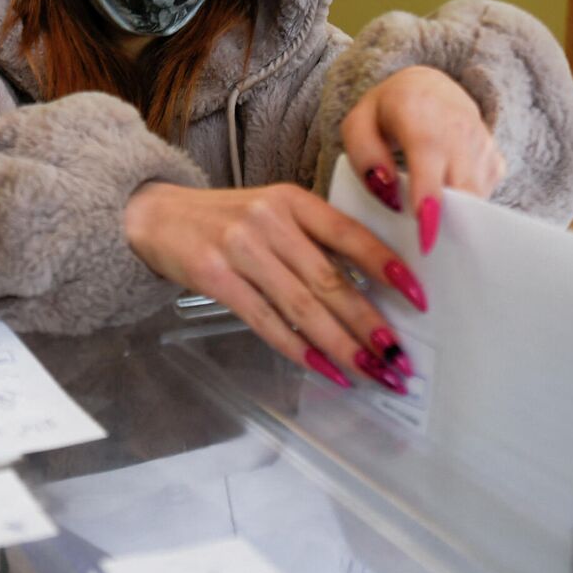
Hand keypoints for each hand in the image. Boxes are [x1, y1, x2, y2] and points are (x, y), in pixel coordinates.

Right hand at [124, 182, 420, 391]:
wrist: (153, 215)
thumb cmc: (222, 220)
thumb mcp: (271, 212)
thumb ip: (312, 239)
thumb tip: (367, 289)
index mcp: (292, 200)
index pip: (350, 234)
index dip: (387, 268)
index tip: (419, 299)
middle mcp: (269, 220)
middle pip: (330, 280)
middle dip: (370, 324)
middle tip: (399, 358)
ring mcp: (240, 248)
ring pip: (303, 306)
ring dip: (341, 345)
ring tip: (371, 372)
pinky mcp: (215, 277)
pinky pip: (265, 320)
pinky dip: (298, 348)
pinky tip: (323, 369)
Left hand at [341, 65, 504, 252]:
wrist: (430, 88)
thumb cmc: (386, 112)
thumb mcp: (358, 125)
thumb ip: (364, 157)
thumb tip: (391, 196)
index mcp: (420, 110)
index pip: (430, 152)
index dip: (430, 196)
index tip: (427, 236)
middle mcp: (460, 124)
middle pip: (460, 184)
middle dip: (445, 224)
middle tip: (423, 259)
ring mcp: (483, 143)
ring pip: (475, 197)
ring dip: (455, 223)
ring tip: (429, 241)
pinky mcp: (495, 160)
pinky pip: (483, 198)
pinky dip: (466, 214)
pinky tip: (443, 218)